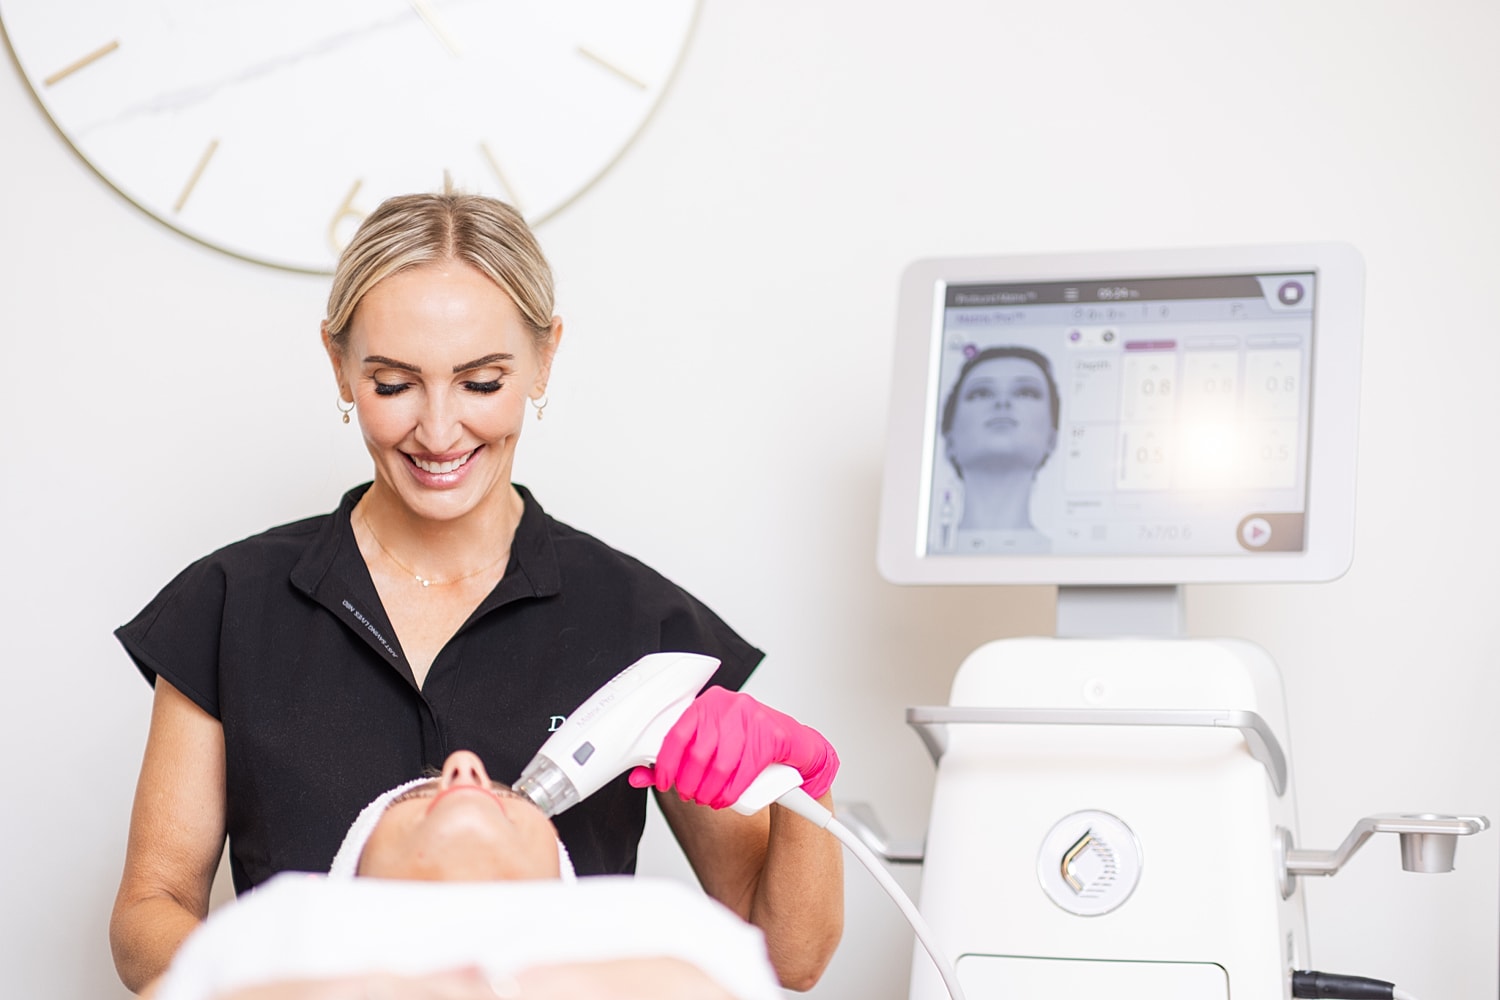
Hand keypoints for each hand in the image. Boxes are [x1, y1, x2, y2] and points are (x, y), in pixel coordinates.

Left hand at [629, 687, 838, 807]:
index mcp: (708, 703)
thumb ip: (675, 759)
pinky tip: (725, 800)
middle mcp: (729, 706)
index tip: (664, 782)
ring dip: (709, 792)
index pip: (677, 733)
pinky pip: (744, 773)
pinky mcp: (771, 737)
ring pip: (720, 766)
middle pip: (698, 754)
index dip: (666, 763)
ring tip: (707, 800)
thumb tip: (640, 776)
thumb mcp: (711, 745)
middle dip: (689, 783)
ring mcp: (752, 719)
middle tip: (689, 795)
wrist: (794, 744)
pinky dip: (731, 794)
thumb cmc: (747, 744)